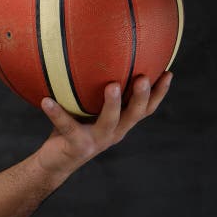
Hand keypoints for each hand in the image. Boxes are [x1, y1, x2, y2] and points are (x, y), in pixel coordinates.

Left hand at [35, 72, 173, 177]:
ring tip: (111, 85)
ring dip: (112, 103)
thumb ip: (92, 91)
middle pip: (134, 115)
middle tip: (144, 77)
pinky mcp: (76, 146)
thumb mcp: (87, 109)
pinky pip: (66, 126)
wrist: (55, 163)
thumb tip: (90, 54)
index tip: (168, 72)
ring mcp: (96, 141)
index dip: (159, 93)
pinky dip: (56, 113)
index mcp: (120, 124)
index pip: (145, 108)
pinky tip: (47, 101)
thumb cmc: (71, 129)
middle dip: (141, 96)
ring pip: (110, 122)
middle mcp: (113, 133)